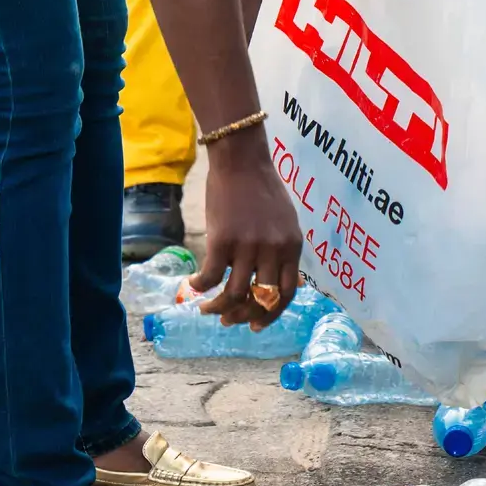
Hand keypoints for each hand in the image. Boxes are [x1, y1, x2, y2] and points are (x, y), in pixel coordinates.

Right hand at [194, 127, 300, 328]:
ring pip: (234, 295)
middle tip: (229, 320)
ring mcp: (248, 246)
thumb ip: (283, 249)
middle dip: (243, 316)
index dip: (272, 315)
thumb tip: (276, 282)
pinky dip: (200, 287)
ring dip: (219, 308)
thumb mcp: (285, 221)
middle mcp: (273, 250)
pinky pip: (210, 276)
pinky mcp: (222, 241)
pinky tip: (193, 286)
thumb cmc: (261, 188)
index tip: (256, 325)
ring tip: (207, 310)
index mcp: (292, 246)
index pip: (287, 294)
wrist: (241, 160)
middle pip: (260, 300)